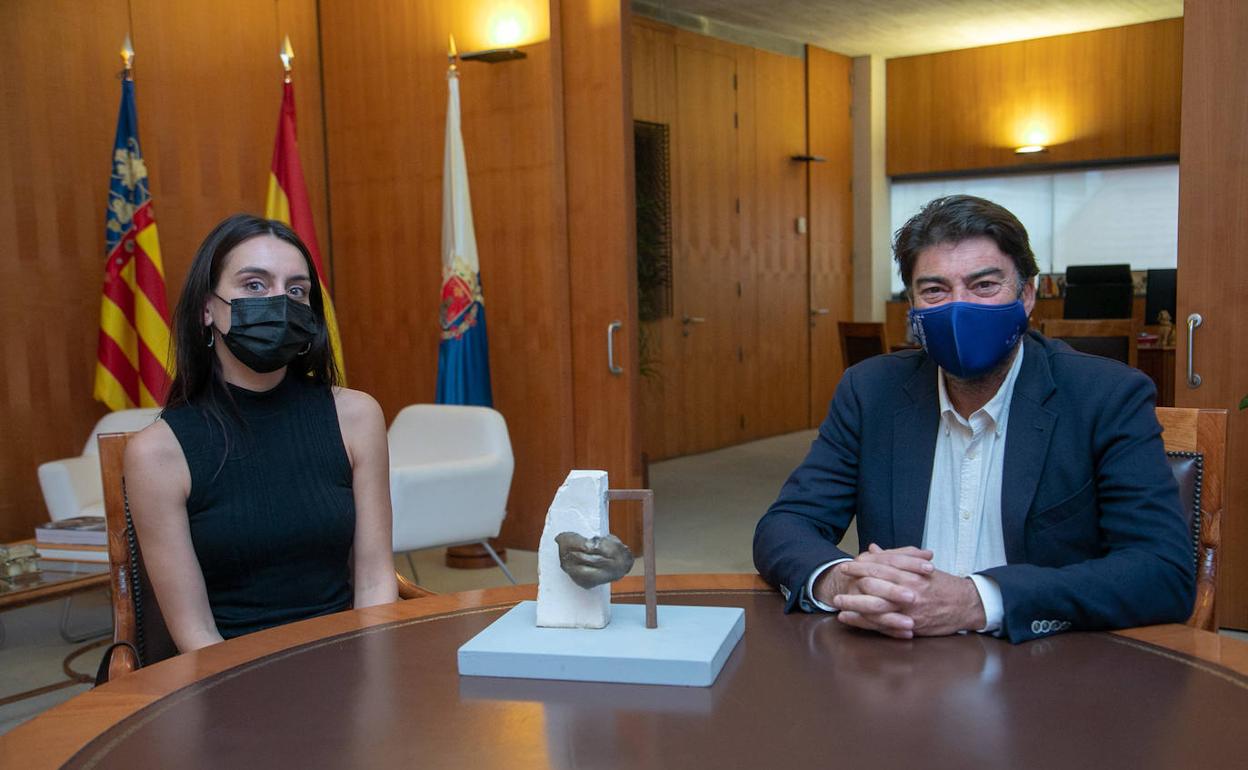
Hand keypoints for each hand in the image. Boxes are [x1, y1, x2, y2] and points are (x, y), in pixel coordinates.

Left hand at [821, 544, 986, 637]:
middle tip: (837, 581)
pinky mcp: (911, 625)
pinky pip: (883, 625)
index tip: (846, 565)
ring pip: (876, 606)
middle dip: (854, 583)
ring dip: (854, 604)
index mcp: (912, 573)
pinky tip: (850, 619)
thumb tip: (872, 548)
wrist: (967, 605)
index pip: (882, 566)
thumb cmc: (942, 584)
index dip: (861, 566)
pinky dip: (864, 622)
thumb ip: (895, 557)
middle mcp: (910, 590)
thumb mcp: (921, 566)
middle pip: (875, 585)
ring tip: (837, 603)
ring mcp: (910, 609)